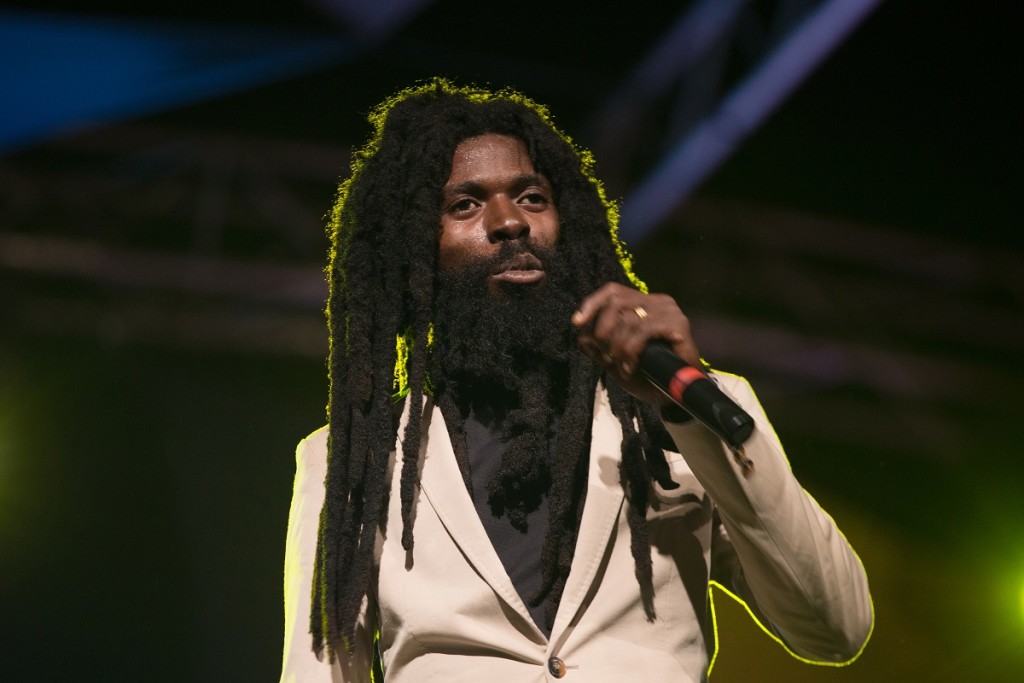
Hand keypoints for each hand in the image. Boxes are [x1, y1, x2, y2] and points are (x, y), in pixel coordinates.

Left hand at [571, 283, 701, 405]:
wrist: (674, 395)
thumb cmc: (647, 374)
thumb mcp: (614, 359)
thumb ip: (596, 345)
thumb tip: (580, 330)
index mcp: (642, 303)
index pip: (612, 291)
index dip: (592, 303)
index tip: (577, 322)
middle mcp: (656, 301)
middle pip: (616, 302)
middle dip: (603, 331)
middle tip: (607, 357)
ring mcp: (668, 310)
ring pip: (628, 319)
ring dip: (617, 348)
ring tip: (620, 367)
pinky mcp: (678, 323)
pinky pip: (643, 331)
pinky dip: (630, 351)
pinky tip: (630, 367)